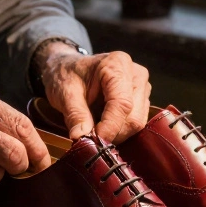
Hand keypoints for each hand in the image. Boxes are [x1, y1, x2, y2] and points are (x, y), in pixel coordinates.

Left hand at [36, 45, 151, 142]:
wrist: (67, 68)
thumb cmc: (66, 75)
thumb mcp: (64, 93)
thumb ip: (75, 115)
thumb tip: (81, 138)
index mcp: (117, 64)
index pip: (122, 103)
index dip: (110, 127)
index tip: (94, 142)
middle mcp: (136, 74)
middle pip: (134, 116)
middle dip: (113, 133)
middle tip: (91, 139)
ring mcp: (141, 87)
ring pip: (136, 123)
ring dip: (116, 134)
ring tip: (94, 129)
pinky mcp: (141, 99)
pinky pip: (135, 123)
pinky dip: (118, 130)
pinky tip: (102, 125)